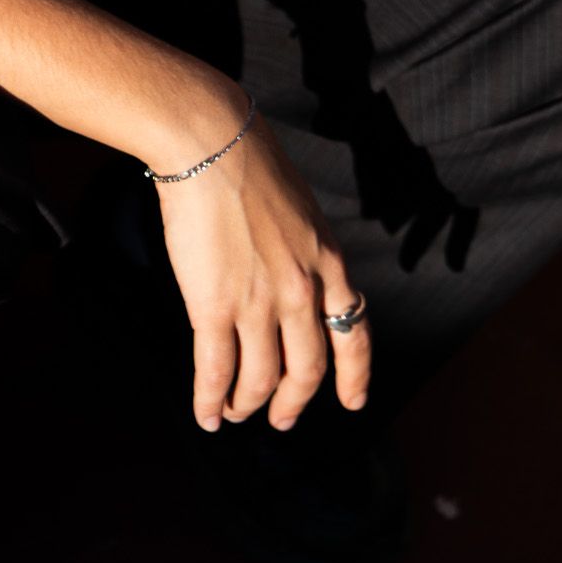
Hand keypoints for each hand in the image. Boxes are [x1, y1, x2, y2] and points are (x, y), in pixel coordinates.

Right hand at [154, 109, 370, 432]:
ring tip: (236, 413)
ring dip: (249, 404)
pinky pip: (216, 370)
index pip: (354, 333)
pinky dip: (211, 400)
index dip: (355, 376)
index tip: (353, 402)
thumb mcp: (301, 207)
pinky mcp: (215, 306)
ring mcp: (260, 302)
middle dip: (294, 402)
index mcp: (329, 262)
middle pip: (308, 369)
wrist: (212, 142)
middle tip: (281, 420)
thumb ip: (304, 248)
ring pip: (262, 378)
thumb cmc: (250, 161)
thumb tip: (293, 270)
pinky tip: (207, 413)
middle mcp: (302, 290)